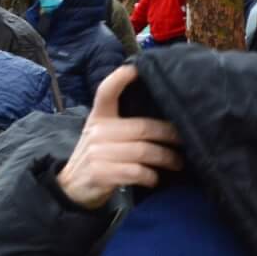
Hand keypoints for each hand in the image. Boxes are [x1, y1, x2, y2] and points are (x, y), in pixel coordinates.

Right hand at [56, 65, 182, 208]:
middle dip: (168, 135)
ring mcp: (98, 153)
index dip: (119, 78)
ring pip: (143, 151)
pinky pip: (136, 171)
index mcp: (98, 118)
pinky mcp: (101, 173)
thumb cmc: (97, 156)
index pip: (106, 92)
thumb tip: (162, 119)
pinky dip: (150, 176)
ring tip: (177, 163)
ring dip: (166, 158)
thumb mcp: (101, 134)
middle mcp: (98, 132)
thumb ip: (122, 124)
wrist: (72, 187)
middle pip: (142, 128)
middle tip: (185, 140)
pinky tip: (154, 178)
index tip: (135, 68)